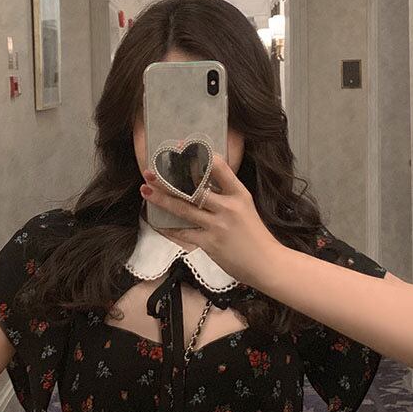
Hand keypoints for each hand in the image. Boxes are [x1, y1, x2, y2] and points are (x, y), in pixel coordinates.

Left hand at [139, 153, 280, 285]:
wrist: (266, 264)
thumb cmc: (255, 236)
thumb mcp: (246, 207)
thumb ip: (226, 194)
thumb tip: (201, 181)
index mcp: (240, 194)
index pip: (219, 167)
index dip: (198, 155)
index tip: (182, 147)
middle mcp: (228, 207)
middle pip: (194, 188)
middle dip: (169, 179)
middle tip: (150, 172)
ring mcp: (218, 226)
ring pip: (184, 209)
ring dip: (162, 199)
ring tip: (145, 190)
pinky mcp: (209, 244)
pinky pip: (183, 233)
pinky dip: (167, 227)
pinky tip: (155, 220)